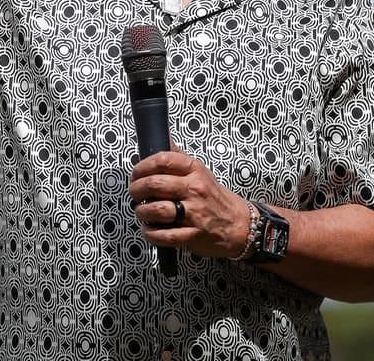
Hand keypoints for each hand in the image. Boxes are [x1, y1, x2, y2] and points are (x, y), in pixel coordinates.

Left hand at [128, 147, 250, 259]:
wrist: (239, 224)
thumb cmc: (214, 198)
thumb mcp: (200, 172)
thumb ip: (179, 157)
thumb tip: (163, 138)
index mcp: (195, 170)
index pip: (162, 160)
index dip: (142, 166)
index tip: (136, 173)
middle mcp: (194, 189)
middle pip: (154, 184)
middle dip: (136, 189)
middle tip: (134, 193)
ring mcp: (194, 213)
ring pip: (156, 209)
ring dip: (141, 212)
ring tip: (141, 211)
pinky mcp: (193, 235)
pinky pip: (164, 235)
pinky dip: (151, 233)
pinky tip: (149, 229)